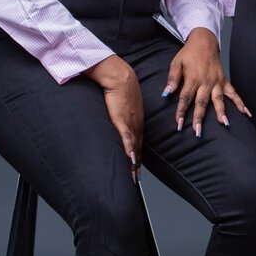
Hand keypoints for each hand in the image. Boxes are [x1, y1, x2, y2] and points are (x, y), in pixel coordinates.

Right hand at [85, 55, 143, 178]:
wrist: (120, 77)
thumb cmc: (121, 87)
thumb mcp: (124, 102)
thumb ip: (122, 112)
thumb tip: (118, 117)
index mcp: (136, 120)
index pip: (137, 142)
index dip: (137, 156)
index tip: (136, 167)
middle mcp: (136, 124)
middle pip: (137, 148)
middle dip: (136, 165)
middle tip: (136, 178)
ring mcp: (130, 123)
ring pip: (134, 147)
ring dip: (134, 163)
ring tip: (133, 176)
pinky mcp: (122, 120)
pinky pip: (127, 138)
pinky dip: (129, 150)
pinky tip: (130, 160)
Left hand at [162, 28, 250, 135]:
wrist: (204, 42)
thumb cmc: (188, 54)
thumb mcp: (176, 63)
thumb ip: (172, 79)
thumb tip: (166, 94)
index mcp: (193, 78)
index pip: (185, 98)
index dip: (181, 111)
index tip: (179, 124)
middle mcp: (206, 82)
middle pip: (202, 102)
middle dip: (200, 117)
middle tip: (198, 131)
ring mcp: (217, 82)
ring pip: (218, 100)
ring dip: (221, 112)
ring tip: (224, 124)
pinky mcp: (224, 81)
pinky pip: (233, 93)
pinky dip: (240, 103)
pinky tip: (246, 113)